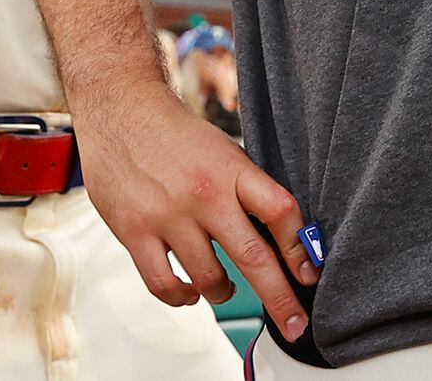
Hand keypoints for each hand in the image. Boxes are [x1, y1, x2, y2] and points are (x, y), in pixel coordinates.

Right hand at [73, 82, 318, 339]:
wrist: (121, 107)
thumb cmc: (176, 134)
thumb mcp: (223, 151)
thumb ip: (248, 192)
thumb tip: (283, 240)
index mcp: (232, 169)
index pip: (281, 212)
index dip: (302, 249)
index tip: (310, 275)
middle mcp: (204, 193)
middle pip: (254, 258)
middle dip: (280, 299)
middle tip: (295, 325)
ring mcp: (168, 215)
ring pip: (209, 280)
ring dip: (224, 293)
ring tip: (224, 288)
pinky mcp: (135, 231)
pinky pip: (165, 285)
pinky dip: (182, 298)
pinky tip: (188, 292)